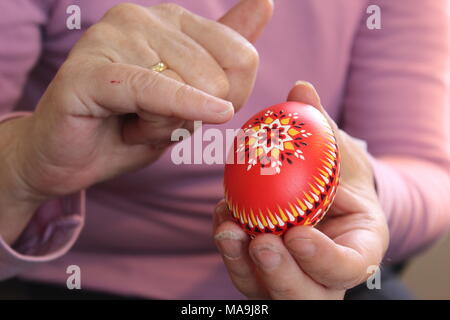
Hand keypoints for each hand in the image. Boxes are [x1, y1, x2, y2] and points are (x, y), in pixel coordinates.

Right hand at [0, 0, 273, 243]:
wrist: (70, 157)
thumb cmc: (130, 125)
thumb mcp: (190, 92)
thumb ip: (225, 50)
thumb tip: (265, 2)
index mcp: (170, 21)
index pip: (241, 56)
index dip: (230, 99)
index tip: (194, 111)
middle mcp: (142, 17)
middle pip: (220, 76)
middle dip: (195, 116)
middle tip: (154, 120)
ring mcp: (112, 37)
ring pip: (188, 88)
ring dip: (166, 126)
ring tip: (133, 123)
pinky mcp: (91, 71)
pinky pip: (154, 89)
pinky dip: (180, 106)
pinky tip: (196, 117)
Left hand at [213, 81, 388, 298]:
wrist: (323, 193)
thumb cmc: (338, 173)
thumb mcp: (337, 149)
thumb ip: (320, 124)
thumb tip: (300, 87)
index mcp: (358, 248)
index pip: (349, 268)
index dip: (323, 259)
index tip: (296, 233)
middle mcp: (325, 274)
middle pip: (306, 296)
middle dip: (281, 275)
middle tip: (261, 243)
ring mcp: (292, 276)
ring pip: (267, 290)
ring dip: (243, 264)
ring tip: (228, 229)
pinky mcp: (262, 272)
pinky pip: (243, 270)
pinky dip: (230, 247)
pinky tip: (222, 217)